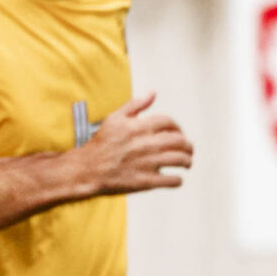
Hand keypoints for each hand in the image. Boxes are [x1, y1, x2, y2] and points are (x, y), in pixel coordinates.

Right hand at [78, 92, 194, 195]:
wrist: (87, 169)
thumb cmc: (100, 144)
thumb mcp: (114, 118)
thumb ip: (135, 105)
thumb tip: (152, 94)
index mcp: (139, 127)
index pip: (169, 123)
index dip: (178, 127)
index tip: (178, 133)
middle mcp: (146, 144)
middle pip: (179, 141)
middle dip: (188, 145)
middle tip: (189, 149)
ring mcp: (147, 163)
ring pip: (180, 160)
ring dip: (187, 161)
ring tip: (187, 163)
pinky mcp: (146, 181)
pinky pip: (171, 180)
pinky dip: (178, 180)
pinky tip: (176, 179)